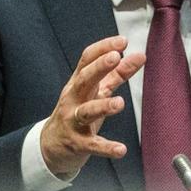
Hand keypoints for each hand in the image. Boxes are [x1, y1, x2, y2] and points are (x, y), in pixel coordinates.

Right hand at [41, 35, 141, 178]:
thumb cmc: (78, 112)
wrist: (51, 145)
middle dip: (98, 68)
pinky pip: (92, 145)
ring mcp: (73, 121)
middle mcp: (73, 99)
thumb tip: (138, 56)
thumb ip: (117, 74)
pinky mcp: (77, 143)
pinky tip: (121, 150)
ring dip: (103, 106)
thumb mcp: (96, 91)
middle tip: (115, 57)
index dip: (103, 48)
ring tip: (119, 103)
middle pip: (83, 80)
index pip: (87, 60)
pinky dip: (106, 147)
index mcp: (78, 83)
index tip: (122, 40)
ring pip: (86, 111)